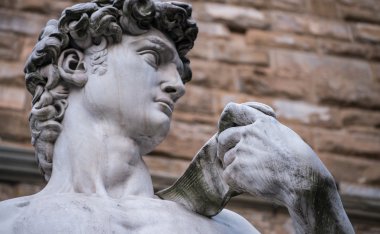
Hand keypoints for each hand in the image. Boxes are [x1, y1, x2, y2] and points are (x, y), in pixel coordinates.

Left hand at [217, 102, 332, 205]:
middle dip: (225, 149)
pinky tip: (251, 185)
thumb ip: (266, 132)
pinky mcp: (236, 168)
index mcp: (262, 123)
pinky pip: (228, 176)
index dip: (227, 120)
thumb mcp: (286, 136)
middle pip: (224, 138)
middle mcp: (248, 133)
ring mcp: (241, 150)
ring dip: (235, 169)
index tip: (229, 130)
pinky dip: (236, 183)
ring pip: (227, 159)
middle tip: (230, 160)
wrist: (303, 180)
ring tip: (254, 177)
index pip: (234, 111)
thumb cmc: (301, 163)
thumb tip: (255, 134)